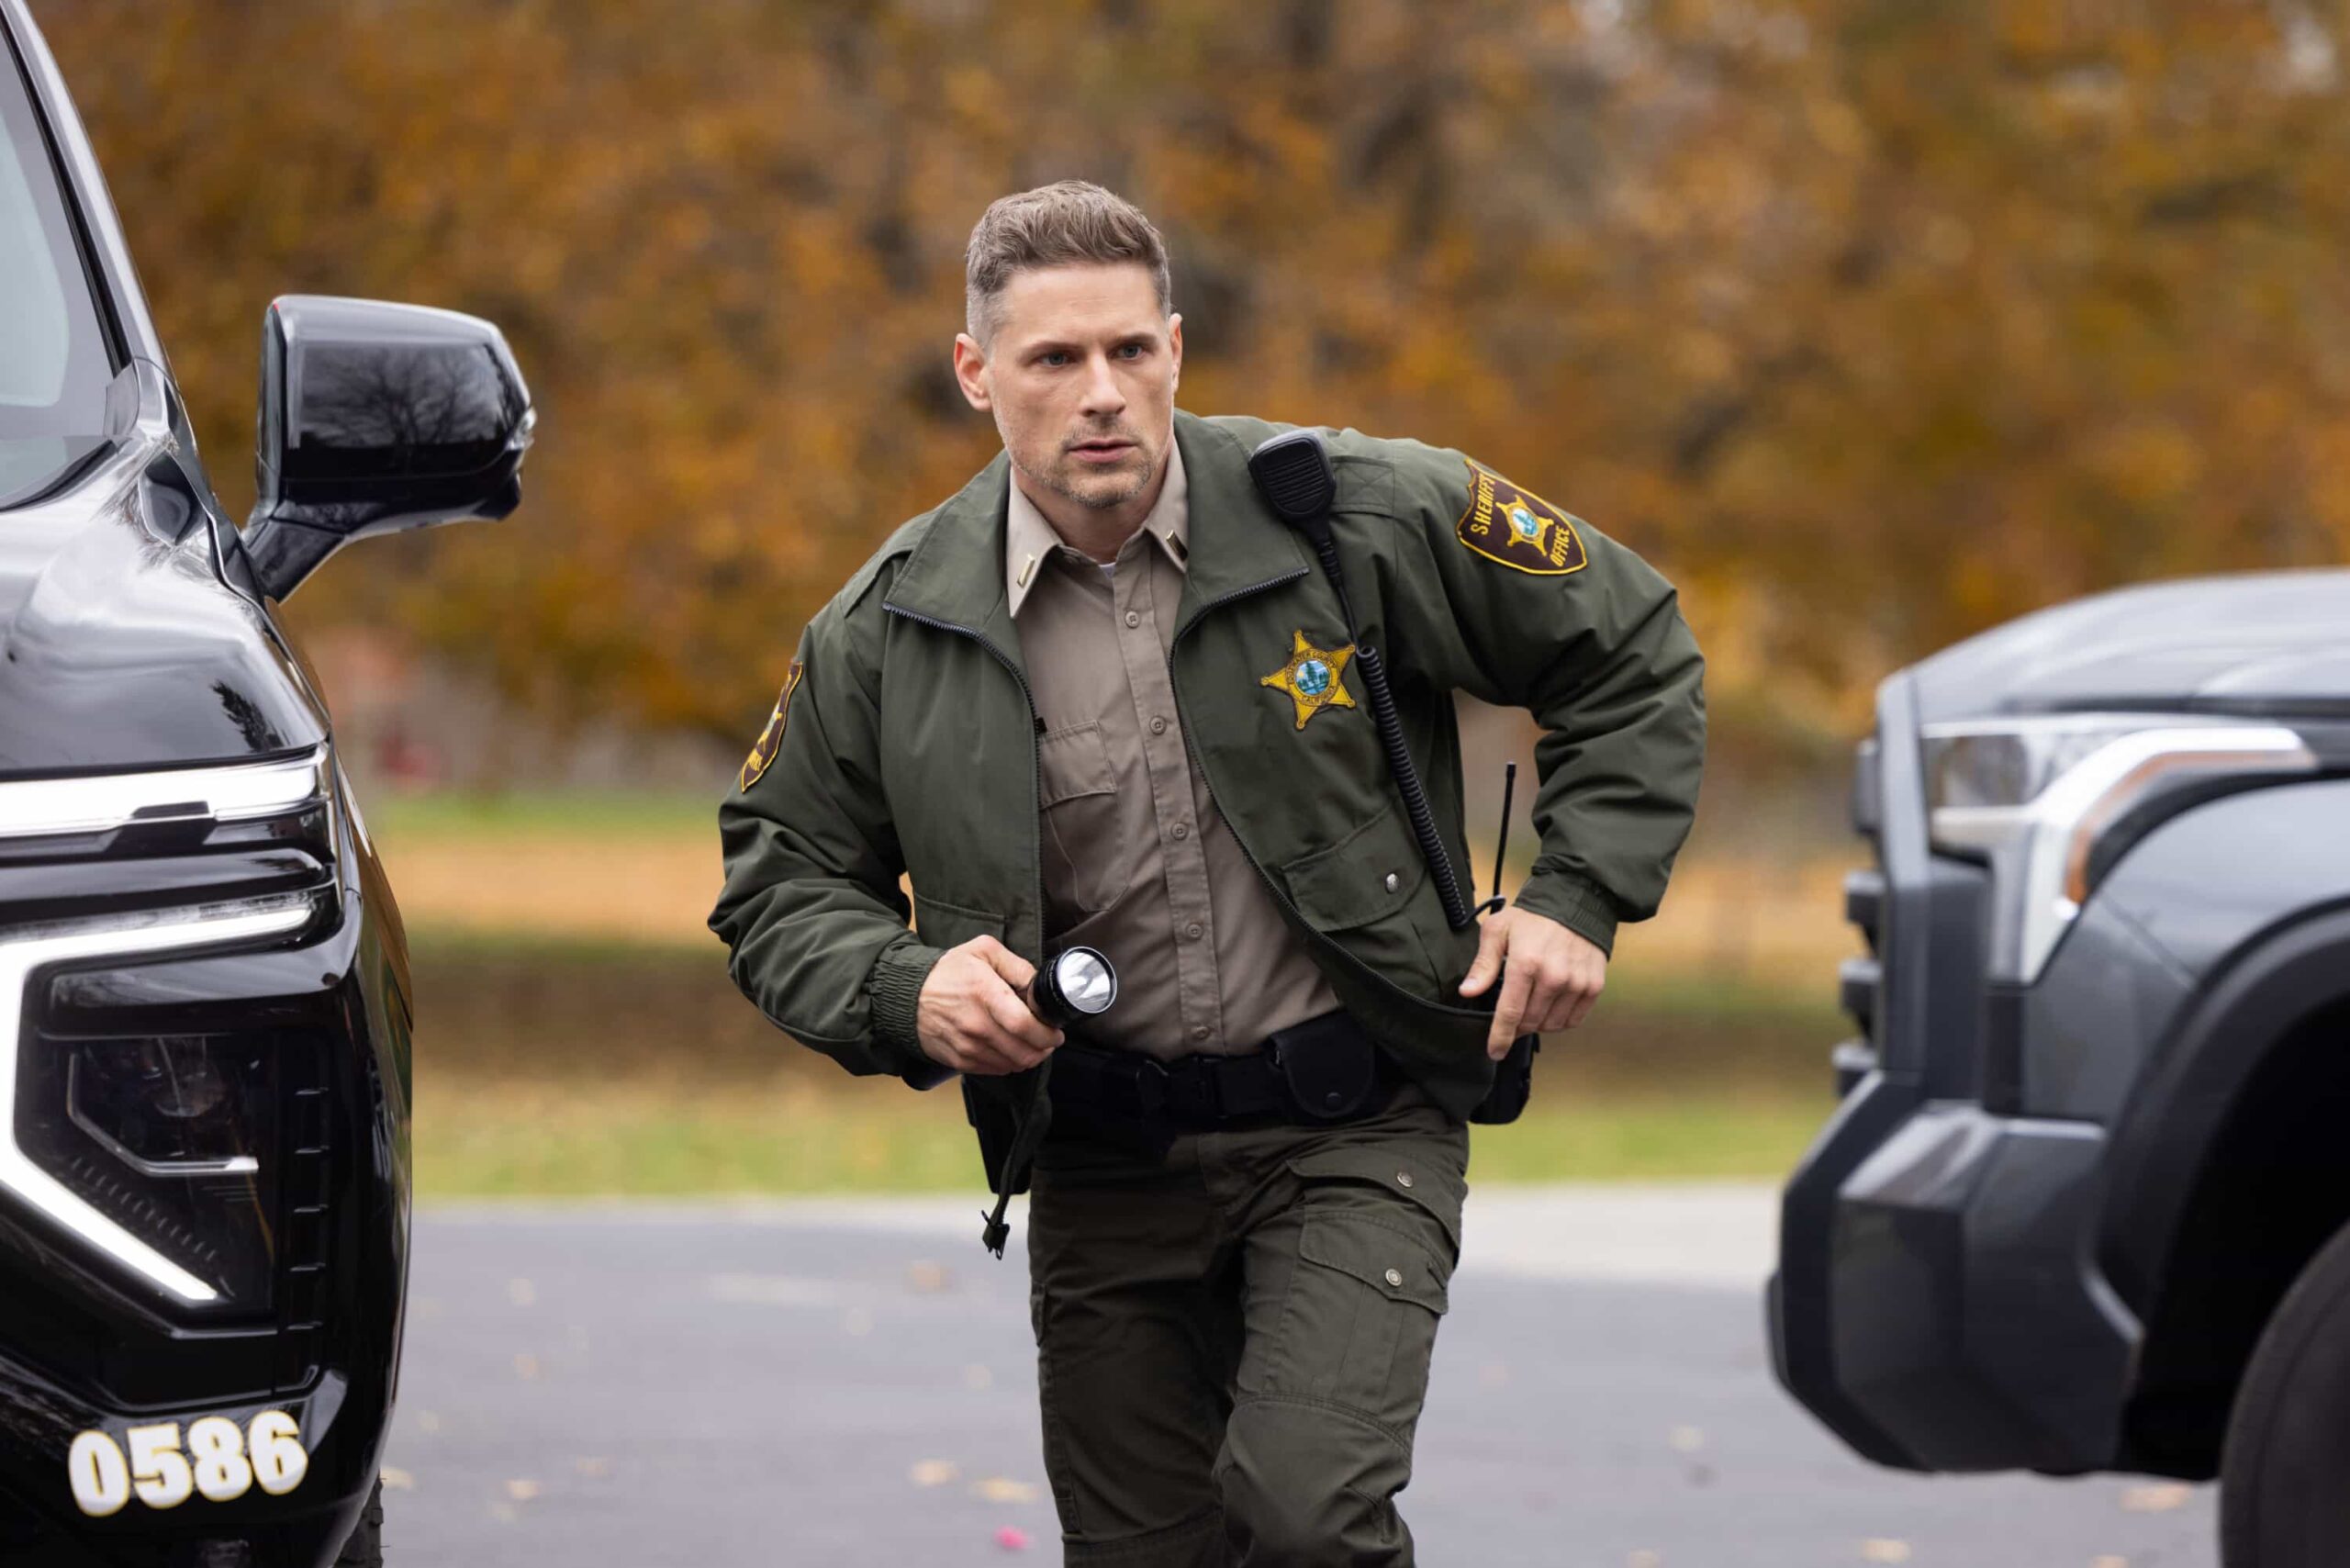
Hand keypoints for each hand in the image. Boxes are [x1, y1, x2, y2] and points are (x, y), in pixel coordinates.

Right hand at [915, 935, 1063, 1075]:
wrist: (906, 995)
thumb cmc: (947, 971)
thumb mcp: (984, 950)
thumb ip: (1017, 965)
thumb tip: (1037, 987)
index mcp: (985, 993)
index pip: (1024, 1025)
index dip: (1047, 1034)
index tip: (1055, 1032)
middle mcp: (976, 1024)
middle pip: (1023, 1051)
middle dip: (1043, 1048)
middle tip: (1048, 1040)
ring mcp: (966, 1046)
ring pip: (1012, 1064)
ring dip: (1028, 1057)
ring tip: (1030, 1044)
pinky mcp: (959, 1060)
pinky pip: (995, 1070)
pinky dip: (1008, 1063)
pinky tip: (1008, 1048)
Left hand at [1457, 907, 1606, 1058]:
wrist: (1576, 902)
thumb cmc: (1532, 917)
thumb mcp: (1498, 931)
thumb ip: (1483, 964)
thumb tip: (1467, 991)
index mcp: (1526, 963)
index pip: (1510, 1013)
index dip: (1500, 1036)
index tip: (1494, 1051)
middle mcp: (1554, 977)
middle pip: (1530, 1022)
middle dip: (1516, 1027)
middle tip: (1511, 1019)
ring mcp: (1576, 983)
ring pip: (1551, 1024)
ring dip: (1537, 1024)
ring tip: (1530, 1009)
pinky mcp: (1593, 986)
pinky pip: (1573, 1020)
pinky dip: (1559, 1021)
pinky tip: (1550, 1008)